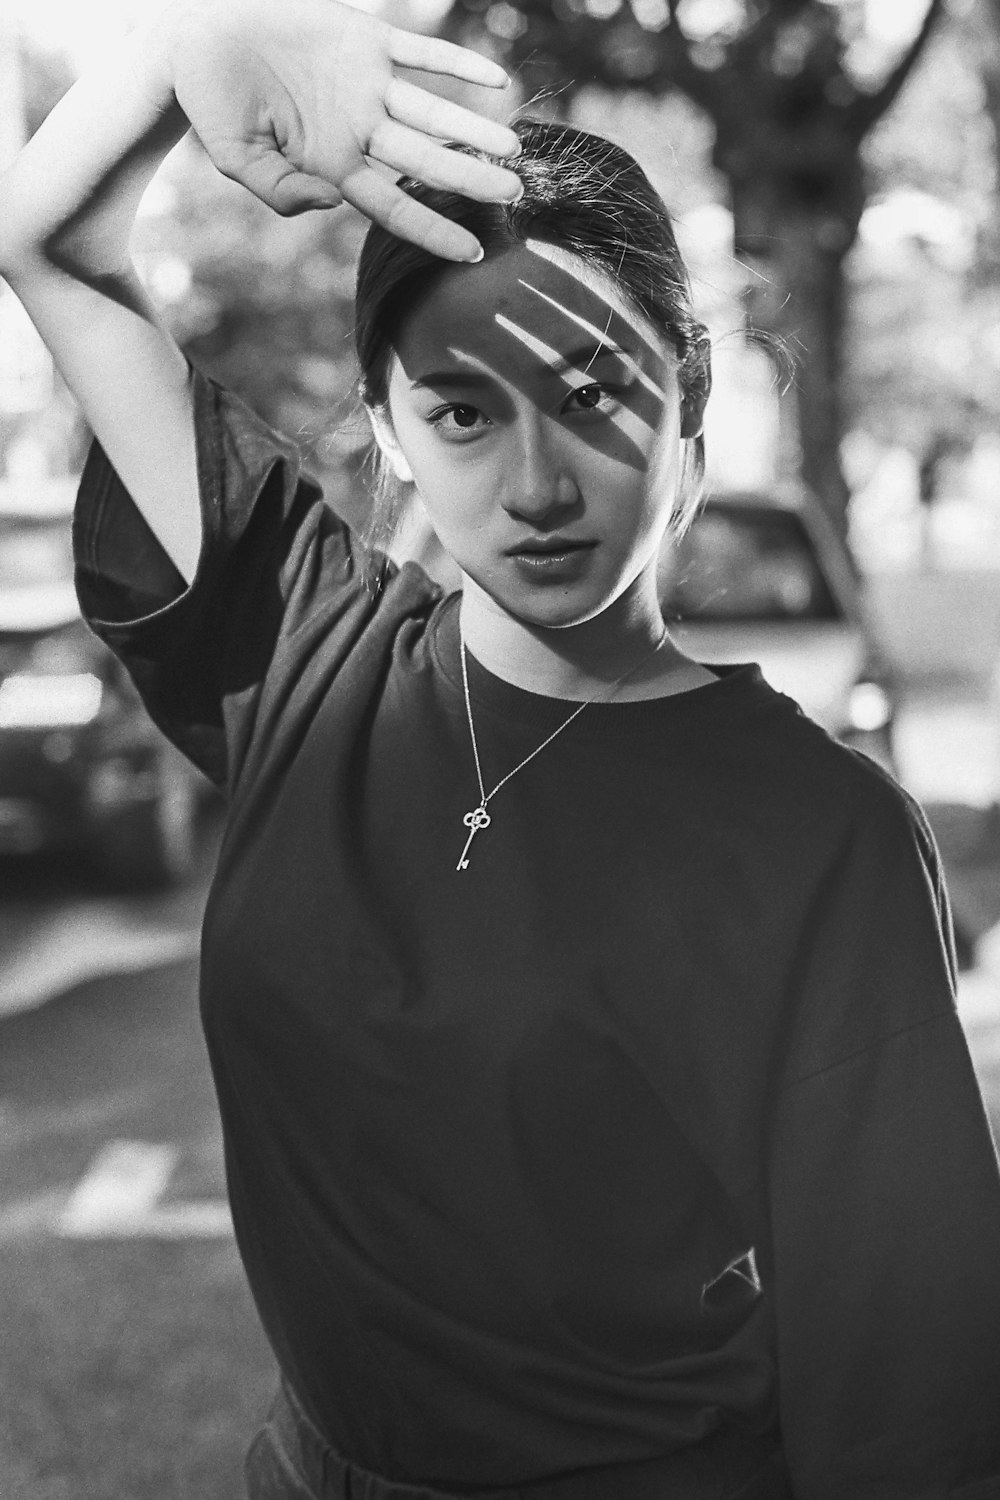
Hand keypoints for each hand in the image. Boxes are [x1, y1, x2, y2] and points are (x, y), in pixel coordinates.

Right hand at [158, 0, 521, 260]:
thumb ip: (282, 192)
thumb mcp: (236, 160)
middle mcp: (359, 129)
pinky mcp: (365, 37)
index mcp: (333, 165)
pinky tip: (496, 80)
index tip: (474, 253)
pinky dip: (458, 64)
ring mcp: (366, 84)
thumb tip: (333, 204)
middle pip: (426, 163)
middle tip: (514, 196)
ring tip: (514, 151)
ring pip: (433, 111)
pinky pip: (422, 52)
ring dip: (473, 130)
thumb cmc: (210, 104)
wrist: (196, 36)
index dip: (434, 230)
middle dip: (470, 180)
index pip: (394, 207)